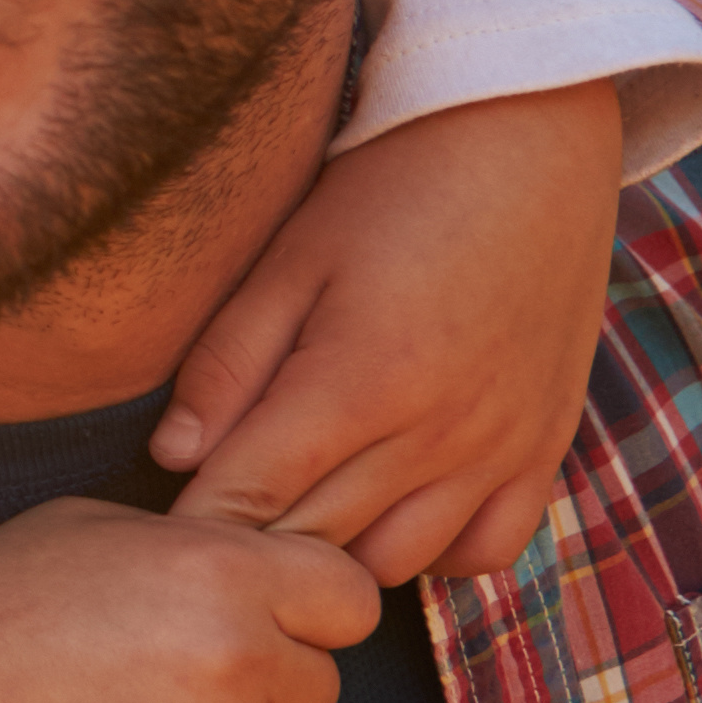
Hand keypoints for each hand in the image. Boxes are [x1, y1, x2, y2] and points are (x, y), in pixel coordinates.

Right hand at [0, 497, 379, 702]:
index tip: (263, 622)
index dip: (309, 612)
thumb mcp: (82, 530)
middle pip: (315, 687)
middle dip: (258, 683)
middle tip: (155, 680)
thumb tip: (253, 570)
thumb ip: (190, 548)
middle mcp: (240, 666)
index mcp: (222, 576)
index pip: (350, 600)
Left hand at [155, 78, 622, 582]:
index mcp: (363, 380)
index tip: (153, 533)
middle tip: (205, 532)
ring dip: (335, 553)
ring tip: (290, 517)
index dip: (194, 522)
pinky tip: (386, 513)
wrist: (528, 140)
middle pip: (318, 540)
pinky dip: (432, 553)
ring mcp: (503, 446)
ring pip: (398, 563)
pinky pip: (489, 551)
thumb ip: (228, 362)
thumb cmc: (389, 188)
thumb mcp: (289, 258)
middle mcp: (442, 430)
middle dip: (250, 545)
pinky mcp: (547, 444)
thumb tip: (173, 456)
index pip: (253, 496)